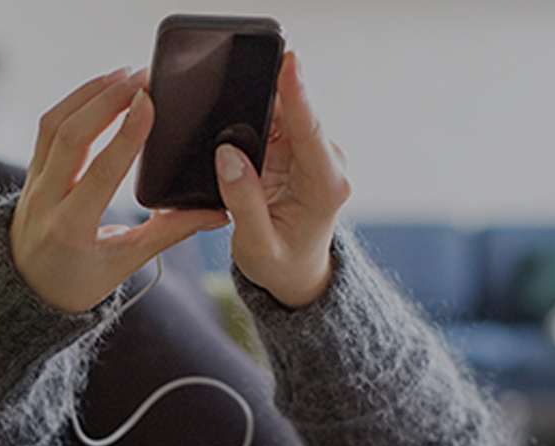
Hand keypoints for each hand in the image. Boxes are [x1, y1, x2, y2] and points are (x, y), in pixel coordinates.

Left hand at [11, 68, 229, 312]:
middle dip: (106, 101)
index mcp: (71, 230)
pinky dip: (74, 102)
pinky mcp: (31, 170)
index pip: (101, 173)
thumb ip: (169, 232)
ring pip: (54, 125)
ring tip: (123, 75)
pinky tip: (100, 89)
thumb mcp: (124, 263)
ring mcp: (33, 183)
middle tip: (140, 78)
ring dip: (89, 94)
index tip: (148, 102)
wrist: (25, 291)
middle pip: (70, 137)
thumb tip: (216, 213)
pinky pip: (47, 128)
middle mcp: (45, 202)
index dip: (126, 135)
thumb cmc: (76, 282)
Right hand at [216, 51, 351, 308]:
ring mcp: (312, 153)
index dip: (297, 94)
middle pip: (296, 112)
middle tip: (231, 86)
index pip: (311, 131)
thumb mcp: (257, 245)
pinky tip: (235, 127)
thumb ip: (243, 202)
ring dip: (255, 107)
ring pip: (283, 111)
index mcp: (326, 187)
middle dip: (267, 94)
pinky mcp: (295, 148)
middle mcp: (326, 163)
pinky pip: (273, 120)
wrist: (296, 273)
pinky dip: (252, 118)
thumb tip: (228, 155)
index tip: (289, 63)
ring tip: (228, 123)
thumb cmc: (280, 264)